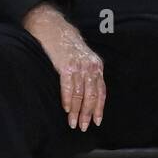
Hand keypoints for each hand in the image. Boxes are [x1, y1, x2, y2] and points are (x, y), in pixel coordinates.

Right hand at [23, 3, 104, 129]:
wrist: (55, 30)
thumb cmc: (69, 48)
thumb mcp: (84, 60)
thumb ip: (89, 75)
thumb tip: (90, 97)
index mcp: (97, 67)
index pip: (101, 91)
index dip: (99, 108)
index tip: (97, 121)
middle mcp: (90, 67)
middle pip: (91, 96)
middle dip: (87, 113)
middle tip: (83, 127)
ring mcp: (78, 67)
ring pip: (80, 94)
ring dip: (76, 111)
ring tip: (72, 122)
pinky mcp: (66, 66)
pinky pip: (68, 87)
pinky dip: (67, 100)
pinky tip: (66, 109)